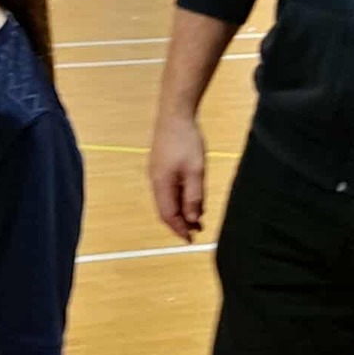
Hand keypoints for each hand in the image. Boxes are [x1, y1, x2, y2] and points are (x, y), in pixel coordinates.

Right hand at [148, 115, 205, 241]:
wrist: (175, 114)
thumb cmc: (186, 140)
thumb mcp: (195, 171)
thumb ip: (194, 196)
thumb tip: (193, 219)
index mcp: (161, 184)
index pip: (168, 215)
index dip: (179, 229)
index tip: (191, 240)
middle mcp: (155, 180)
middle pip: (165, 209)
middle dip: (180, 222)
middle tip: (197, 230)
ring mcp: (156, 172)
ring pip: (167, 198)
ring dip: (181, 209)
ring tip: (198, 216)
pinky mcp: (160, 164)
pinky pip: (168, 188)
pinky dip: (179, 197)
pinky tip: (191, 196)